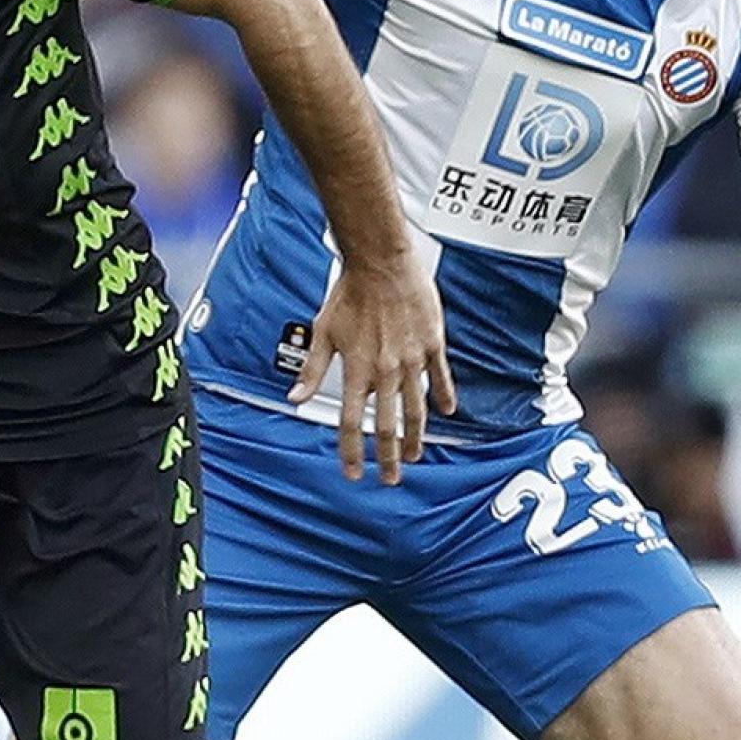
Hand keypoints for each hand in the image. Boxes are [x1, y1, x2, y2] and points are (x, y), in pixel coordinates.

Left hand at [288, 255, 455, 483]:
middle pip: (386, 425)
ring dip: (415, 436)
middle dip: (388, 457)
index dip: (352, 451)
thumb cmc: (350, 293)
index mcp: (356, 369)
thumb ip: (311, 369)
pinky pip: (441, 377)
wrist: (381, 262)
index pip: (350, 422)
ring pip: (415, 409)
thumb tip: (293, 396)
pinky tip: (447, 411)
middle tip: (391, 477)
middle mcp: (385, 370)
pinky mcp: (432, 344)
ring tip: (414, 455)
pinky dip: (443, 396)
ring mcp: (411, 359)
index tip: (354, 472)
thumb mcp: (323, 332)